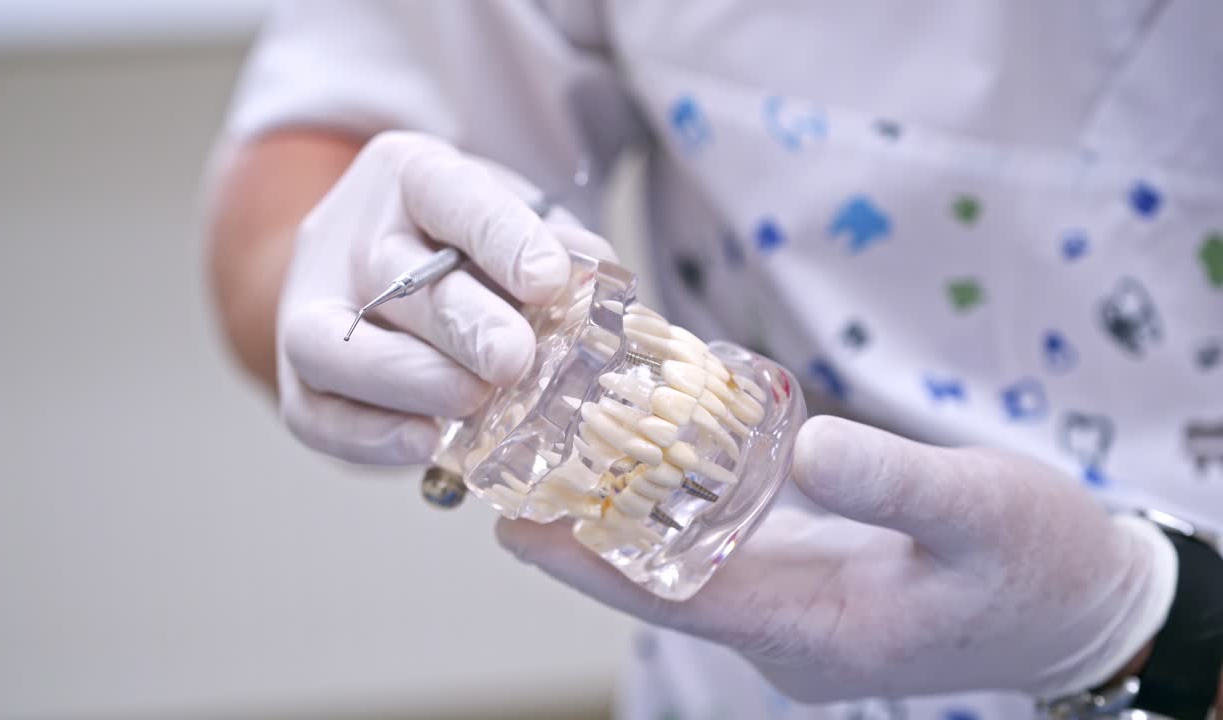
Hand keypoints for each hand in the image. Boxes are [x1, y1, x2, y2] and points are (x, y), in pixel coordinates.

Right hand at [278, 131, 612, 463]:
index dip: (500, 239)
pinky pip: (315, 416)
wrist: (385, 274)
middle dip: (460, 324)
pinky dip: (369, 438)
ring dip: (410, 380)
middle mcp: (349, 234)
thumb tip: (593, 275)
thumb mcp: (519, 220)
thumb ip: (558, 246)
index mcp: (408, 175)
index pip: (449, 194)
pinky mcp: (297, 380)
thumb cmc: (469, 247)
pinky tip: (424, 445)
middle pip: (391, 275)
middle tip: (513, 360)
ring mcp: (309, 307)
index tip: (550, 281)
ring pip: (334, 345)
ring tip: (473, 402)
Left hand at [498, 415, 1177, 701]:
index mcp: (821, 626)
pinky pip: (729, 558)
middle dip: (589, 541)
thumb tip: (804, 443)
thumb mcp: (982, 506)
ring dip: (629, 527)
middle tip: (516, 479)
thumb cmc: (1043, 561)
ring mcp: (802, 618)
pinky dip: (684, 519)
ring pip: (691, 573)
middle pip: (666, 587)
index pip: (678, 598)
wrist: (1090, 607)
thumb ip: (893, 480)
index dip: (592, 564)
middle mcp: (793, 633)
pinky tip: (653, 470)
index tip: (517, 528)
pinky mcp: (815, 592)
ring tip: (563, 467)